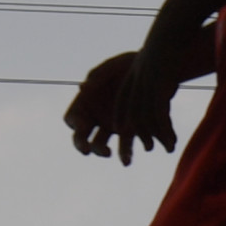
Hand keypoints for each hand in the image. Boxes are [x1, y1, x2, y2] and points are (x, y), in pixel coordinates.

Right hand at [65, 36, 186, 163]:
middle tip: (89, 150)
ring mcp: (112, 127)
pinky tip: (147, 147)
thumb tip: (81, 87)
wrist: (154, 70)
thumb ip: (98, 76)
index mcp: (85, 103)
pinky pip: (129, 143)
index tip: (82, 126)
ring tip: (124, 160)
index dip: (75, 124)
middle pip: (82, 138)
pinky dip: (136, 147)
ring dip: (109, 152)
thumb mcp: (113, 67)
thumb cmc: (127, 65)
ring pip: (103, 145)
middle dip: (84, 146)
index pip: (72, 118)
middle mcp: (95, 119)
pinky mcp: (131, 132)